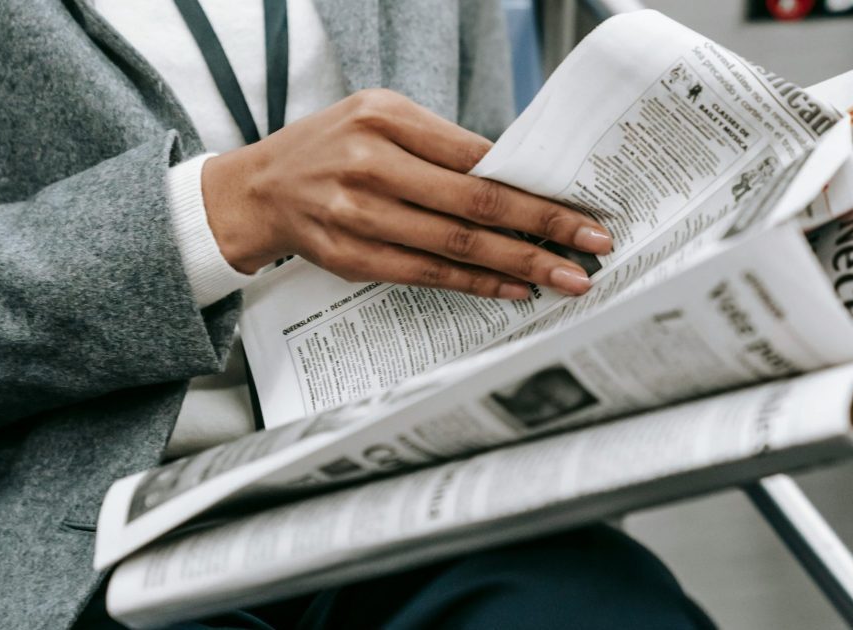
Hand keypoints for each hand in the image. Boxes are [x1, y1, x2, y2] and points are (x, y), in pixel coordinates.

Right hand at [200, 89, 612, 298]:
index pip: (477, 157)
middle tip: (593, 246)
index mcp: (385, 118)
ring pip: (455, 246)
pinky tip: (511, 289)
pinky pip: (426, 275)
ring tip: (564, 278)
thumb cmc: (329, 148)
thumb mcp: (379, 119)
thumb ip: (440, 144)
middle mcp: (370, 165)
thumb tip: (512, 179)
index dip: (533, 185)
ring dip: (518, 265)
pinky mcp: (351, 258)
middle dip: (543, 228)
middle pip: (475, 204)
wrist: (259, 189)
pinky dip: (474, 285)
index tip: (580, 204)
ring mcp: (358, 215)